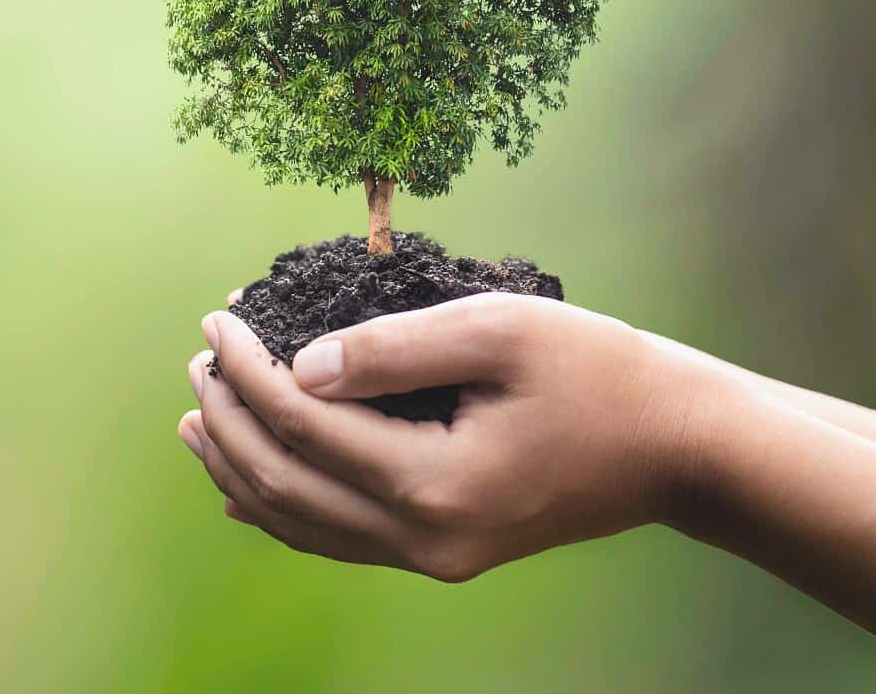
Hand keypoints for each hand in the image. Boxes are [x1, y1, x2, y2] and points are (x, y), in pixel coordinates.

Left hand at [178, 293, 719, 580]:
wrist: (676, 448)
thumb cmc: (599, 373)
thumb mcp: (499, 330)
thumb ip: (393, 347)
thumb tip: (301, 365)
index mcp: (435, 483)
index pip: (303, 425)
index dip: (248, 370)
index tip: (219, 318)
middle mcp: (425, 538)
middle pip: (284, 485)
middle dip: (229, 419)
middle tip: (199, 358)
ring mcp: (433, 556)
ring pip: (302, 523)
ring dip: (240, 467)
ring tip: (198, 417)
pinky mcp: (444, 552)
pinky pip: (338, 538)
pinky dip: (283, 506)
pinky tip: (248, 482)